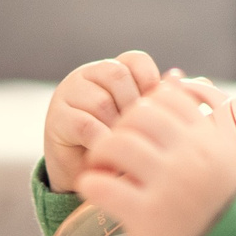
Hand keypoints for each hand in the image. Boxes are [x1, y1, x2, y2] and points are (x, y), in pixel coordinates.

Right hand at [43, 50, 178, 192]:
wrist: (87, 174)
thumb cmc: (121, 144)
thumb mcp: (143, 121)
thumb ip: (158, 100)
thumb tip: (178, 76)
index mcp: (114, 70)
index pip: (136, 61)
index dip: (150, 83)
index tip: (156, 112)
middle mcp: (89, 75)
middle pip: (117, 76)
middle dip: (133, 107)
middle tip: (141, 133)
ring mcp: (70, 93)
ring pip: (101, 101)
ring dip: (117, 128)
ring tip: (125, 146)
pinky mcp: (57, 118)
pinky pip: (84, 125)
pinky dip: (102, 141)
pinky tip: (111, 153)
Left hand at [77, 77, 235, 235]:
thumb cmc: (216, 208)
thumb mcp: (217, 162)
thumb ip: (195, 125)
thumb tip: (172, 79)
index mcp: (208, 143)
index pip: (167, 99)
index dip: (142, 106)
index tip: (133, 126)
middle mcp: (191, 160)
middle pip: (139, 116)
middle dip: (118, 127)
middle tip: (110, 147)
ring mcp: (169, 188)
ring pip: (117, 143)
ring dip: (100, 152)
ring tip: (99, 166)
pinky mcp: (146, 216)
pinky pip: (103, 185)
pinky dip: (91, 183)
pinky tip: (92, 188)